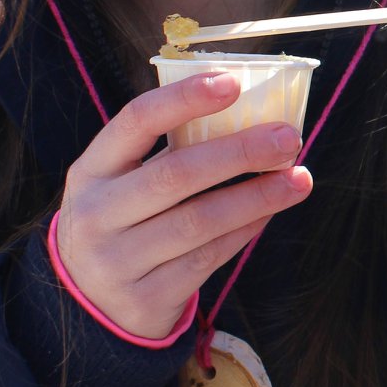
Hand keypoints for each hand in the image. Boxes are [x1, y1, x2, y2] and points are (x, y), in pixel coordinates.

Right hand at [55, 71, 313, 340]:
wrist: (87, 303)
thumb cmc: (123, 221)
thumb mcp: (122, 183)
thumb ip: (170, 154)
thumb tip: (255, 121)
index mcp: (91, 171)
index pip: (135, 121)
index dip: (184, 99)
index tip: (233, 83)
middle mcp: (96, 214)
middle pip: (176, 174)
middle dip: (239, 152)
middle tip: (287, 138)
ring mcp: (117, 261)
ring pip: (200, 221)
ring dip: (257, 196)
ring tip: (299, 179)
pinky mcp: (145, 299)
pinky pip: (208, 258)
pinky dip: (245, 231)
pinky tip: (269, 213)